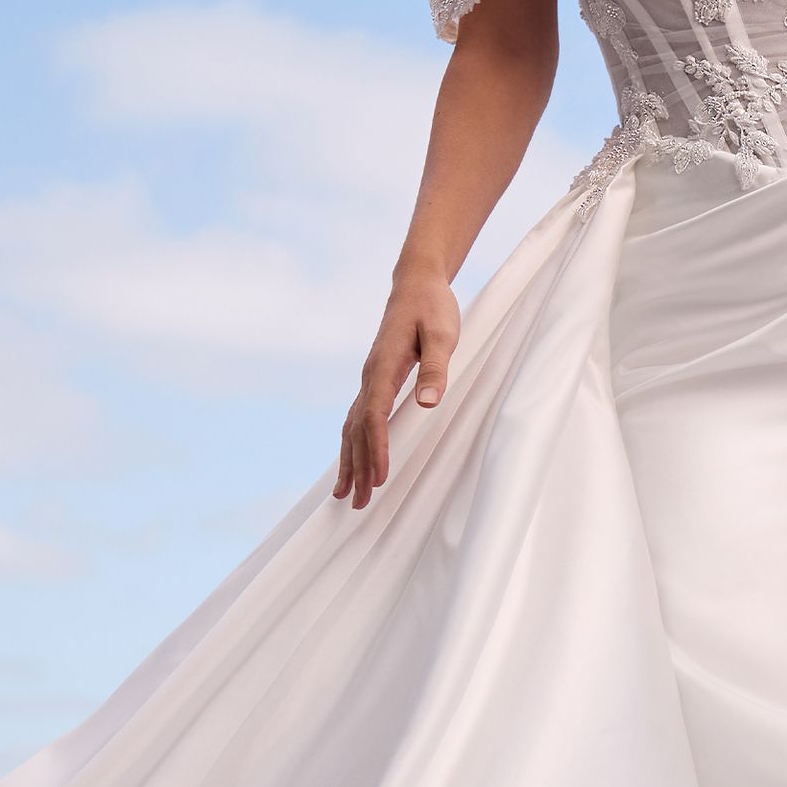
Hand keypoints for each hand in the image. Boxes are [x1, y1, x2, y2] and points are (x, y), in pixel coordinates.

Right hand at [334, 271, 460, 506]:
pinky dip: (353, 443)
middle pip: (357, 429)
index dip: (376, 448)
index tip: (379, 477)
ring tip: (345, 494)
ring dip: (349, 461)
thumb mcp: (442, 334)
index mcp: (383, 367)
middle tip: (358, 503)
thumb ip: (436, 368)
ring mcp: (369, 378)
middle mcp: (369, 376)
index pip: (374, 415)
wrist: (416, 283)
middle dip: (357, 467)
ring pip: (352, 426)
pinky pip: (358, 418)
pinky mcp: (375, 379)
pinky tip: (352, 461)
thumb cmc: (432, 307)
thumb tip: (427, 403)